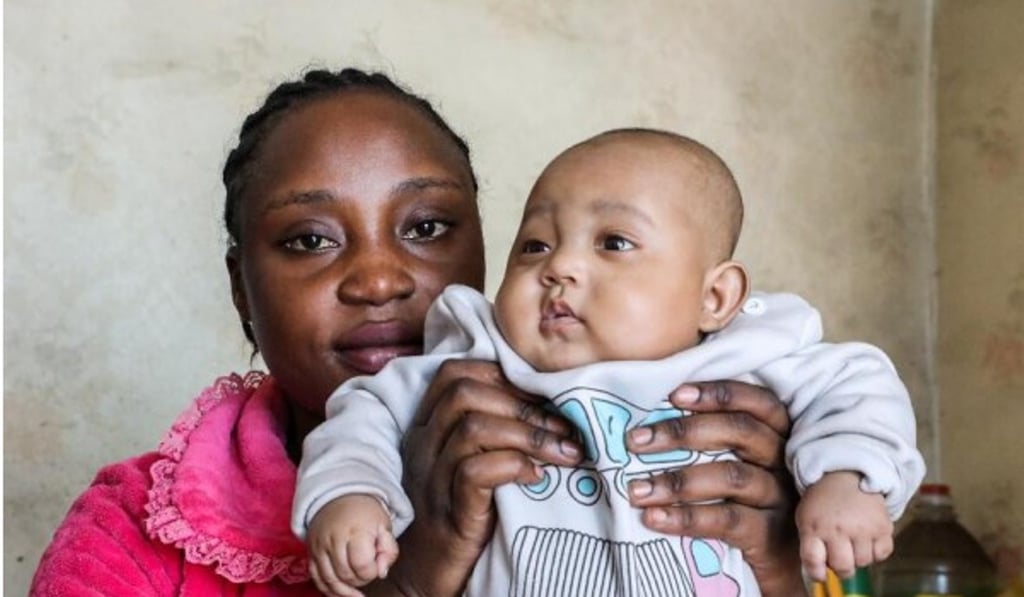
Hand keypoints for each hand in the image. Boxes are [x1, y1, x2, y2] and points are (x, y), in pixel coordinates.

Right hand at [308, 495, 397, 596]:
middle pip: (346, 575)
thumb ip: (389, 551)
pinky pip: (316, 579)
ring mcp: (319, 546)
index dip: (372, 571)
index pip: (362, 564)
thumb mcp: (385, 526)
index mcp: (355, 530)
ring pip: (329, 580)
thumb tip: (381, 573)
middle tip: (367, 571)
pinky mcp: (310, 552)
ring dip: (345, 590)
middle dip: (360, 580)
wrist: (340, 496)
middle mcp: (333, 539)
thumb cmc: (366, 514)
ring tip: (357, 592)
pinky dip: (329, 590)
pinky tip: (341, 593)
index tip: (376, 565)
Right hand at [368, 359, 581, 596]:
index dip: (502, 374)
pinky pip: (475, 472)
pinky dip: (513, 466)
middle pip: (465, 393)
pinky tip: (537, 477)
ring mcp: (432, 479)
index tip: (543, 394)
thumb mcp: (471, 464)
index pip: (454, 374)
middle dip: (525, 403)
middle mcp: (424, 447)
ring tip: (566, 451)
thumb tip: (552, 404)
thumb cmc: (462, 512)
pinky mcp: (448, 513)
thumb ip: (495, 431)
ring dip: (530, 435)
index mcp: (428, 428)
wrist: (427, 576)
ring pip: (473, 428)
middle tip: (567, 426)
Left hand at [625, 380, 805, 596]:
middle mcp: (782, 462)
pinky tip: (654, 518)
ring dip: (676, 481)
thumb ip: (709, 443)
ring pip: (730, 477)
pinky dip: (686, 518)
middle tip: (635, 441)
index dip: (718, 393)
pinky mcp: (770, 535)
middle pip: (740, 432)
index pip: (757, 402)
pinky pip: (727, 520)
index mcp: (777, 436)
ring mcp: (780, 499)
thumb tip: (648, 429)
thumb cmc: (745, 505)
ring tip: (637, 490)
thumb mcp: (735, 467)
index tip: (675, 394)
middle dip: (682, 432)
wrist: (777, 565)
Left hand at [797, 471, 892, 580]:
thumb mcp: (806, 518)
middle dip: (841, 568)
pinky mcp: (883, 526)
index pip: (813, 560)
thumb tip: (820, 574)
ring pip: (863, 562)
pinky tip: (867, 538)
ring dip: (859, 557)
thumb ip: (810, 545)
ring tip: (853, 540)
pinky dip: (876, 551)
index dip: (817, 573)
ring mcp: (862, 527)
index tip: (820, 574)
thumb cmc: (823, 502)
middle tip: (841, 556)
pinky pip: (882, 554)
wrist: (846, 475)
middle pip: (843, 567)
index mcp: (814, 526)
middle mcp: (838, 528)